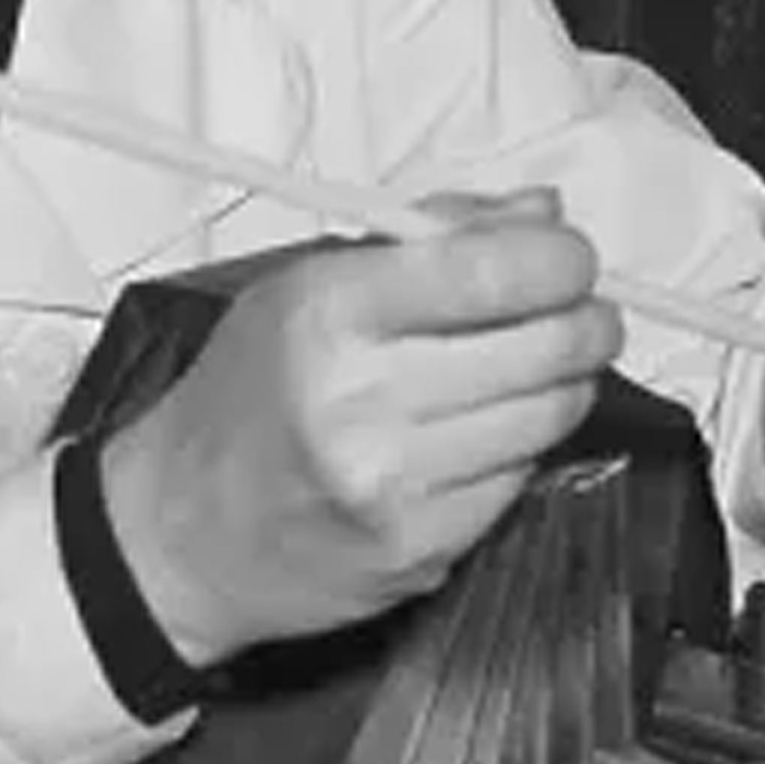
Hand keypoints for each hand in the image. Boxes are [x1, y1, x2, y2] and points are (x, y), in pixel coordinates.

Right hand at [98, 194, 620, 670]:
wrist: (178, 531)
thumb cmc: (249, 392)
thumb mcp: (311, 283)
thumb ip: (434, 236)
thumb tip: (543, 213)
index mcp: (331, 312)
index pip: (493, 270)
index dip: (560, 258)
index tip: (569, 258)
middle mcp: (361, 399)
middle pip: (544, 344)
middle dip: (585, 320)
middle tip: (584, 312)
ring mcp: (393, 483)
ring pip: (548, 415)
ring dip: (564, 384)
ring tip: (537, 369)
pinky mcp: (419, 549)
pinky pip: (520, 481)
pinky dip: (522, 450)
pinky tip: (486, 435)